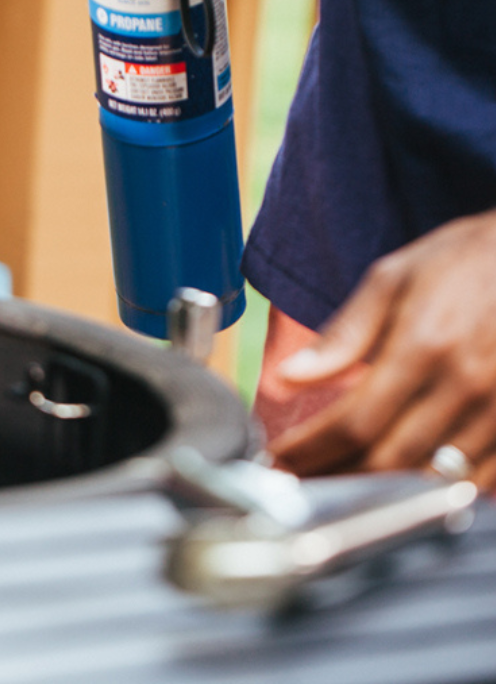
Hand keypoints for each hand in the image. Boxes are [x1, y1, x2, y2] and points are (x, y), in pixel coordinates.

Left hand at [268, 210, 495, 489]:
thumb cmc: (460, 263)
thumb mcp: (392, 280)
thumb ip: (342, 335)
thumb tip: (288, 378)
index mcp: (423, 345)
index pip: (354, 421)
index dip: (312, 450)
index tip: (279, 460)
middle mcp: (465, 385)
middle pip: (390, 460)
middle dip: (337, 478)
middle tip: (301, 481)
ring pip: (432, 480)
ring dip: (380, 492)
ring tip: (339, 487)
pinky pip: (477, 482)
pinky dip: (435, 491)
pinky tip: (402, 486)